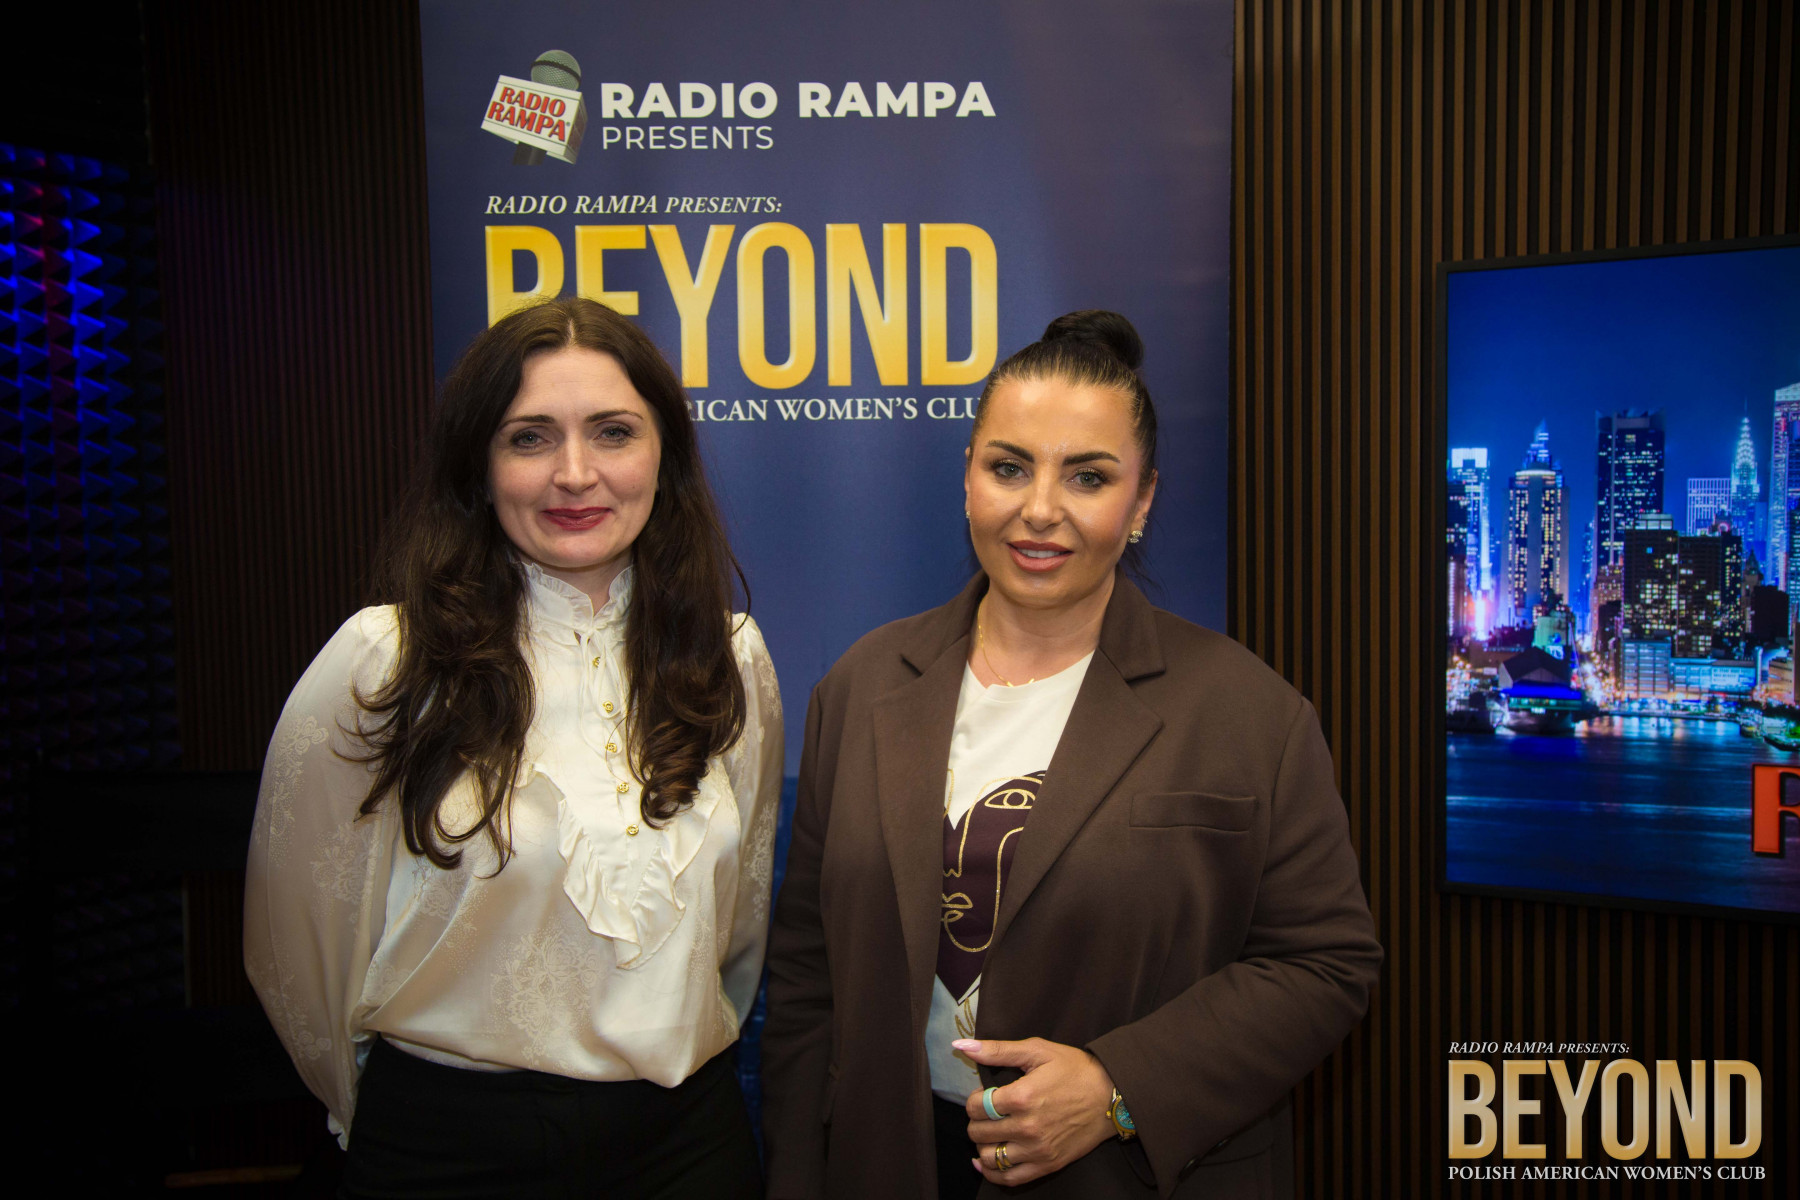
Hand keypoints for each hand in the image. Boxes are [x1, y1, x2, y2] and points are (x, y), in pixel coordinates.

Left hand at [955, 1037, 1115, 1187]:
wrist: (1111, 1095)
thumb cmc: (1075, 1069)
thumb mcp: (1037, 1050)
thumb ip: (997, 1050)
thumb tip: (962, 1046)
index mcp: (1021, 1097)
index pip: (976, 1107)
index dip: (974, 1100)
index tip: (984, 1096)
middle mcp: (1027, 1127)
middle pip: (978, 1132)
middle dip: (976, 1121)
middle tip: (987, 1114)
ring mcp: (1037, 1149)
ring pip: (989, 1157)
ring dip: (983, 1145)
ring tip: (991, 1134)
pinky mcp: (1048, 1164)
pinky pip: (1010, 1178)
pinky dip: (992, 1173)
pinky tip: (987, 1161)